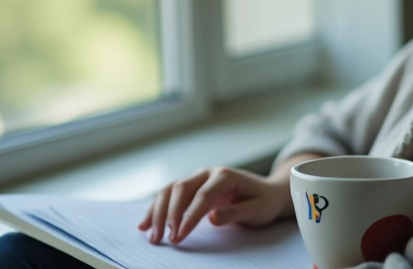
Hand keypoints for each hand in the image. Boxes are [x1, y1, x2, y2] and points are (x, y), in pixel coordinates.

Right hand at [137, 166, 286, 244]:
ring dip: (158, 212)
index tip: (179, 236)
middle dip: (170, 215)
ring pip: (170, 190)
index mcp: (225, 176)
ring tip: (152, 236)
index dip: (188, 217)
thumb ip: (235, 213)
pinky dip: (156, 208)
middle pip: (180, 189)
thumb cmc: (264, 202)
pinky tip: (145, 224)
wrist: (267, 192)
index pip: (202, 196)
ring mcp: (198, 178)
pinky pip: (169, 195)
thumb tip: (212, 218)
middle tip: (165, 240)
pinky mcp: (192, 186)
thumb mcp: (257, 209)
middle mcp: (208, 173)